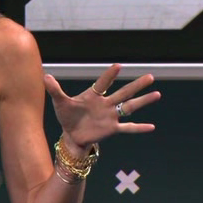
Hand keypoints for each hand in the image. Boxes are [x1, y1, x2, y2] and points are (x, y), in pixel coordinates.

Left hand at [43, 64, 159, 149]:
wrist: (71, 135)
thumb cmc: (67, 117)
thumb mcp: (60, 102)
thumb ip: (55, 89)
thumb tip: (45, 75)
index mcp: (94, 95)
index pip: (103, 83)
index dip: (109, 75)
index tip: (118, 66)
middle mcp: (106, 104)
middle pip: (124, 92)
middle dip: (136, 85)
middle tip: (150, 76)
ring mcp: (111, 116)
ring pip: (130, 107)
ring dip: (143, 101)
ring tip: (157, 94)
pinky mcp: (112, 128)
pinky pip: (127, 127)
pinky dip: (139, 127)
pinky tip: (152, 127)